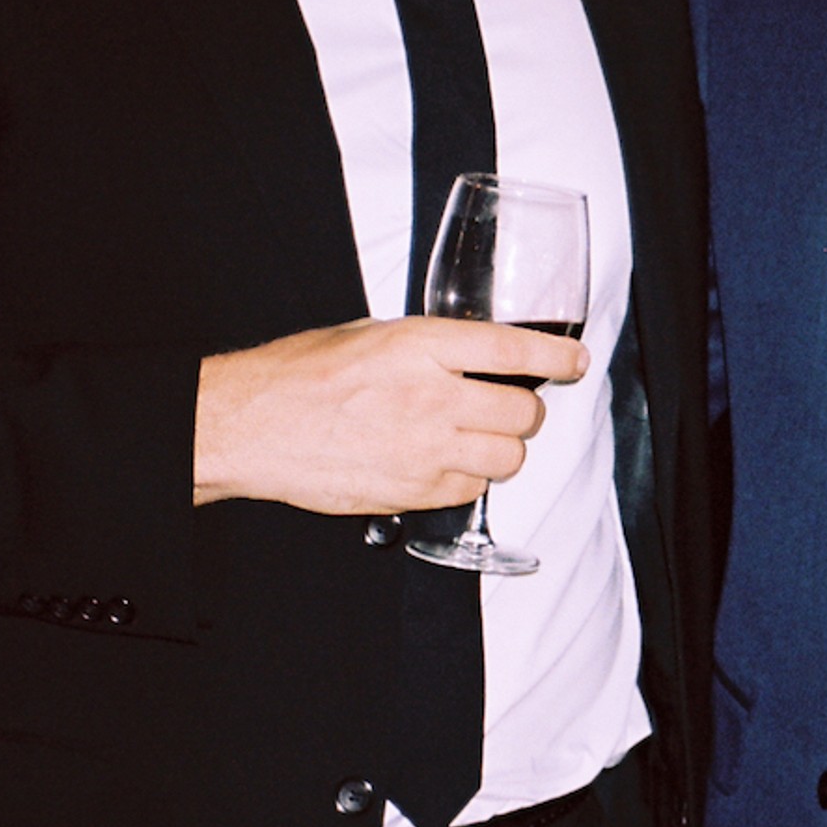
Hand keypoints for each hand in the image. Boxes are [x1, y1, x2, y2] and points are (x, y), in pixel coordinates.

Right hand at [193, 317, 587, 514]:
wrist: (251, 425)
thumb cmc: (301, 374)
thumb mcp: (369, 335)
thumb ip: (427, 346)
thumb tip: (474, 354)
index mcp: (422, 346)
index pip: (514, 347)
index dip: (556, 354)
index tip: (574, 360)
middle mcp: (432, 397)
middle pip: (524, 411)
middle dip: (524, 409)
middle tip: (507, 405)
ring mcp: (426, 449)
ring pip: (509, 458)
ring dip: (502, 448)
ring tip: (474, 437)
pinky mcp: (414, 491)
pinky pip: (473, 491)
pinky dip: (468, 479)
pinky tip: (442, 463)